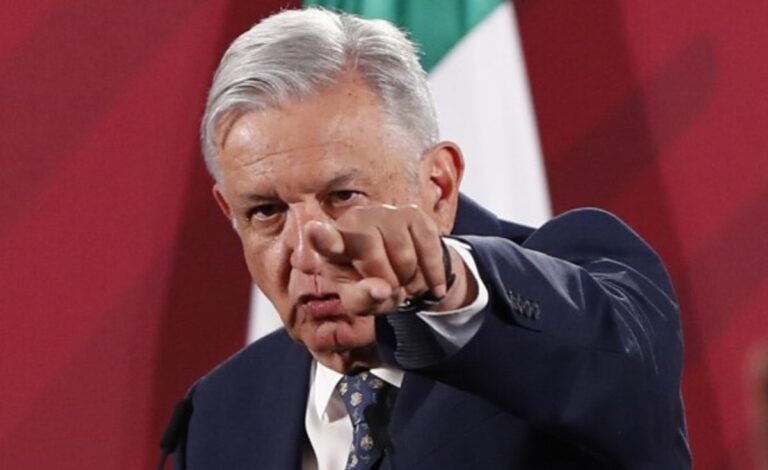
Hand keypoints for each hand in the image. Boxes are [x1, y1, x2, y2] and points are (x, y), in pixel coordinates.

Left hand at [305, 204, 465, 315]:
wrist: (403, 272)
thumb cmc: (370, 284)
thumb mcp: (360, 301)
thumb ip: (363, 300)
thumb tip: (382, 290)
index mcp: (332, 245)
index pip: (325, 240)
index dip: (321, 237)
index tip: (314, 230)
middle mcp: (355, 221)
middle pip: (372, 256)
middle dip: (386, 282)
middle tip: (390, 290)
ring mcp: (385, 213)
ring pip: (403, 255)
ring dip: (410, 282)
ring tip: (405, 283)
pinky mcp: (413, 214)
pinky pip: (428, 249)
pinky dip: (433, 274)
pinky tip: (432, 285)